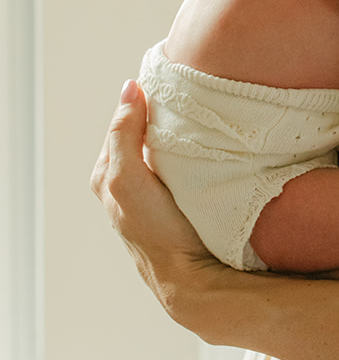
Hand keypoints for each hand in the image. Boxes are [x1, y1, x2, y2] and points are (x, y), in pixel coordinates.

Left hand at [90, 82, 225, 329]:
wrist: (192, 277)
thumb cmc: (157, 231)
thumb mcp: (127, 177)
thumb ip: (123, 134)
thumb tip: (130, 88)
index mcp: (107, 174)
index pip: (125, 119)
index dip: (146, 99)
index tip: (172, 81)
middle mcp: (126, 183)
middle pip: (145, 131)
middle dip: (164, 113)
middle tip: (191, 96)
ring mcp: (154, 192)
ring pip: (166, 147)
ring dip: (183, 132)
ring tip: (204, 116)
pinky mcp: (179, 199)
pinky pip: (184, 162)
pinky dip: (194, 149)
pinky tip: (210, 145)